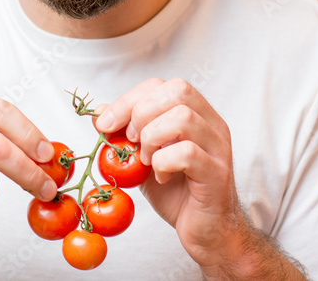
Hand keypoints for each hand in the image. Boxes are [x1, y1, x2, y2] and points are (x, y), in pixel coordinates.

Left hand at [93, 78, 248, 269]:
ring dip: (152, 138)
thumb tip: (99, 113)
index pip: (161, 85)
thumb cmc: (176, 194)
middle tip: (132, 143)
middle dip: (141, 114)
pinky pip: (188, 153)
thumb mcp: (142, 159)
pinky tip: (161, 177)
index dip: (129, 99)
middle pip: (177, 90)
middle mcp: (212, 124)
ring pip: (183, 117)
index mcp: (196, 114)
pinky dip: (163, 163)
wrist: (204, 233)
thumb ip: (125, 136)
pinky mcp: (217, 173)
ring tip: (147, 161)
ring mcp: (218, 147)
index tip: (107, 125)